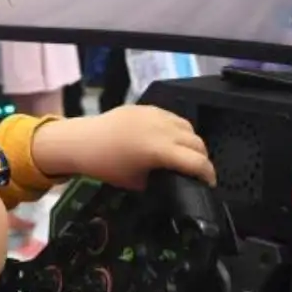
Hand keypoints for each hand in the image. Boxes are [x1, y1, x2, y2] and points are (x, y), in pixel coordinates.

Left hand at [30, 106, 214, 189]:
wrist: (82, 141)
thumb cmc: (106, 166)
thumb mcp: (137, 182)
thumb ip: (160, 181)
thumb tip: (174, 183)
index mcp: (160, 150)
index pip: (197, 162)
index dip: (208, 174)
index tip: (209, 184)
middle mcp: (163, 129)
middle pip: (197, 143)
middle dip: (202, 159)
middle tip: (198, 172)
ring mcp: (156, 115)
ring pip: (188, 127)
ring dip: (192, 143)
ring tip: (186, 155)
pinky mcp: (148, 107)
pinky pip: (173, 118)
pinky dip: (178, 130)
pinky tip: (172, 140)